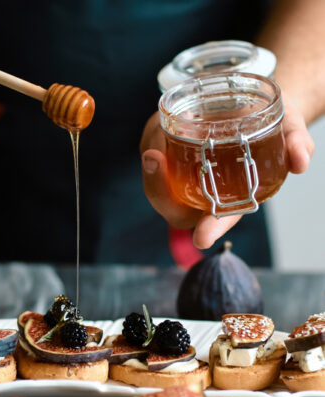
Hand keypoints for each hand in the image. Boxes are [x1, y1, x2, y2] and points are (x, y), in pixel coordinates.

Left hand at [139, 92, 313, 248]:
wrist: (254, 104)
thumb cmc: (271, 125)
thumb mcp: (289, 128)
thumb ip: (296, 144)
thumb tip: (301, 162)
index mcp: (233, 199)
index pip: (218, 220)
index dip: (210, 229)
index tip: (201, 237)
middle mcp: (205, 195)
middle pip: (175, 209)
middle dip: (160, 191)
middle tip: (155, 159)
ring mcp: (184, 181)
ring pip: (159, 188)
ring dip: (152, 169)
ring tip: (157, 139)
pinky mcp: (170, 162)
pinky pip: (153, 163)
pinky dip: (150, 146)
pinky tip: (156, 130)